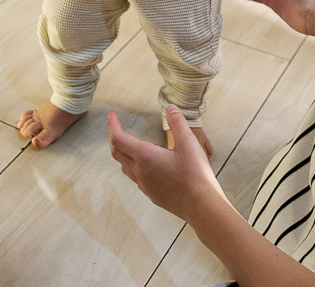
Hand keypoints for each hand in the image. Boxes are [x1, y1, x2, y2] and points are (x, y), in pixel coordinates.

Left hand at [108, 106, 226, 222]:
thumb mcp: (189, 142)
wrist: (201, 206)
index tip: (112, 116)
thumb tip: (170, 108)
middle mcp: (140, 172)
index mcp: (145, 156)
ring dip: (123, 153)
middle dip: (114, 138)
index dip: (112, 126)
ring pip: (125, 167)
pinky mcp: (152, 195)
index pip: (118, 139)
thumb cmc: (195, 174)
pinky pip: (136, 178)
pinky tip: (145, 165)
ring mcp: (145, 186)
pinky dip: (133, 167)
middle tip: (116, 127)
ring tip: (129, 144)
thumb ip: (178, 123)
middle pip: (117, 153)